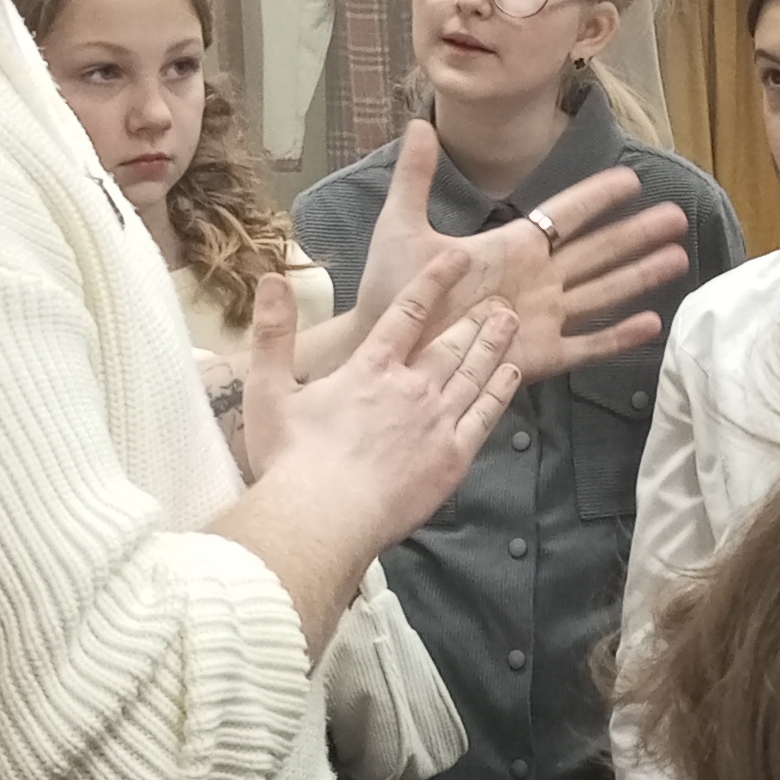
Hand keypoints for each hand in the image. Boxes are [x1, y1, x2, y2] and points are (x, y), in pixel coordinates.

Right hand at [246, 254, 522, 560]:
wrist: (324, 519)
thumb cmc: (291, 460)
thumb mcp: (267, 390)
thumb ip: (272, 332)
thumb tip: (272, 277)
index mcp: (370, 369)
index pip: (407, 312)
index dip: (434, 281)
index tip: (456, 260)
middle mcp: (411, 388)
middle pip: (450, 343)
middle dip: (474, 318)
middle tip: (498, 299)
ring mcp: (437, 422)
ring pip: (474, 374)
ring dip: (494, 346)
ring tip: (511, 324)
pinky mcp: (452, 458)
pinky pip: (485, 417)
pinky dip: (501, 392)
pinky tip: (512, 375)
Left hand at [349, 123, 687, 381]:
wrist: (388, 349)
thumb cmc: (394, 292)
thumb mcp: (403, 226)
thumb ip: (416, 178)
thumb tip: (417, 124)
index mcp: (511, 246)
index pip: (564, 214)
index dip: (597, 196)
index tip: (631, 178)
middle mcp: (536, 279)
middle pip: (597, 250)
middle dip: (636, 234)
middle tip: (676, 216)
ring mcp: (542, 317)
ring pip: (602, 292)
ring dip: (640, 275)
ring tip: (677, 258)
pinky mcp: (540, 355)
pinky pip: (586, 345)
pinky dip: (618, 337)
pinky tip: (651, 324)